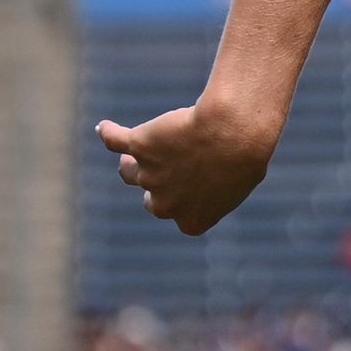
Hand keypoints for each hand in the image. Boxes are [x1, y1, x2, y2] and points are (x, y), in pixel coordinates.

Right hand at [94, 92, 280, 236]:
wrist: (232, 135)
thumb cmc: (244, 157)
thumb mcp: (238, 181)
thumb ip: (216, 186)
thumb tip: (206, 174)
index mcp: (191, 222)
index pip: (176, 213)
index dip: (181, 197)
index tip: (190, 184)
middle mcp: (165, 205)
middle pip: (150, 195)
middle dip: (157, 184)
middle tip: (169, 166)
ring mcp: (149, 176)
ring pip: (130, 170)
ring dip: (133, 162)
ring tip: (137, 150)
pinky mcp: (140, 146)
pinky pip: (115, 141)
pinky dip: (109, 134)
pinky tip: (106, 128)